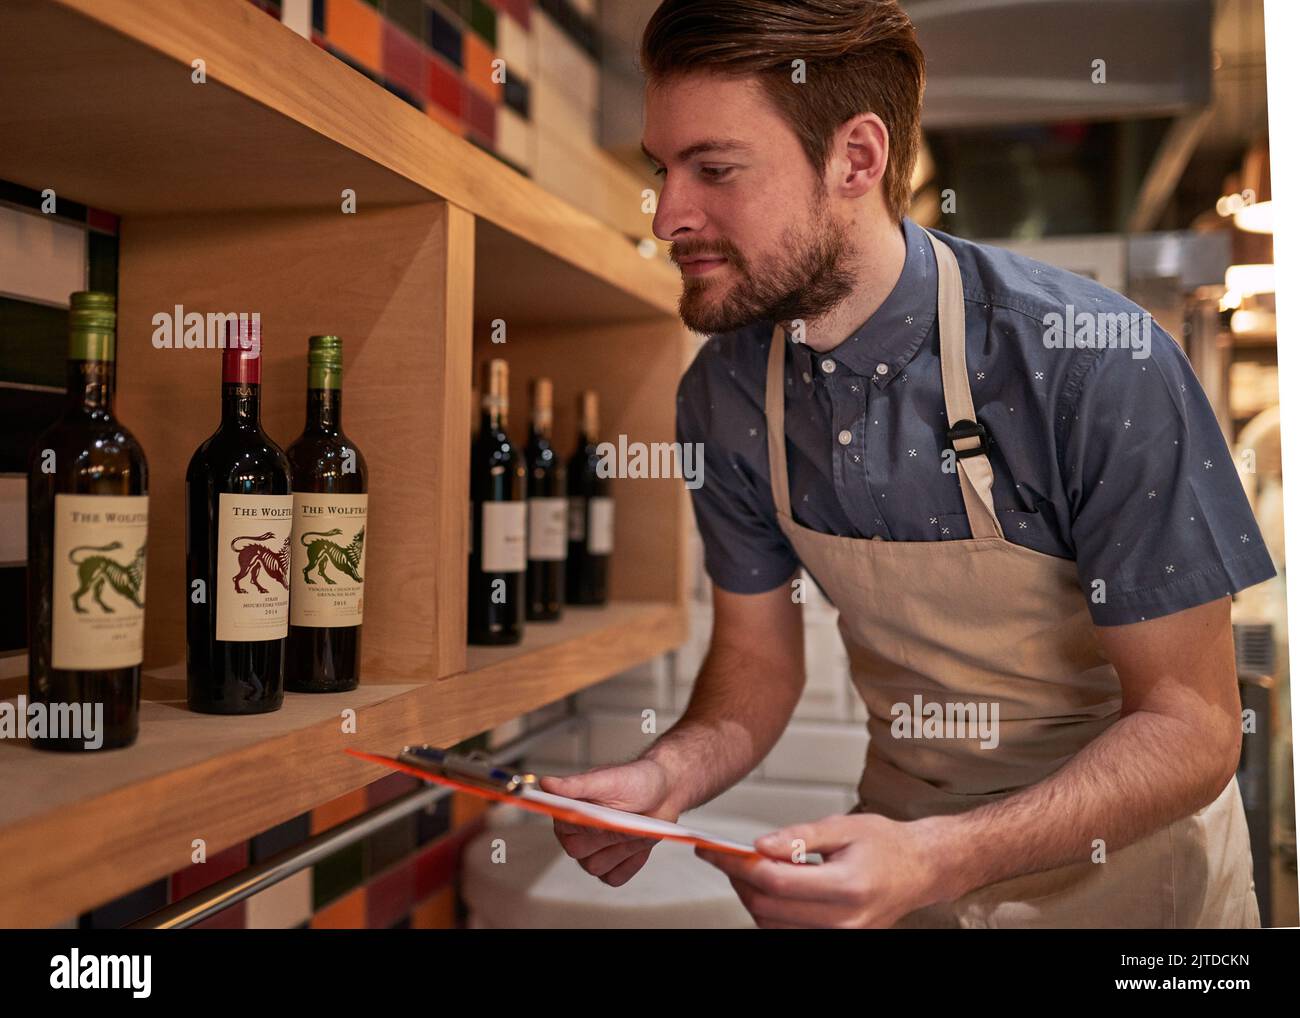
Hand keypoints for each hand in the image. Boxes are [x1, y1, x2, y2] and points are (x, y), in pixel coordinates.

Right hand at [541, 758, 680, 886]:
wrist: (663, 791)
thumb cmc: (635, 780)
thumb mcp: (607, 779)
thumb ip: (576, 785)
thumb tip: (546, 783)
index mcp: (568, 811)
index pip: (564, 829)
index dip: (587, 825)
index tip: (604, 815)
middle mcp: (576, 834)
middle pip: (579, 853)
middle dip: (608, 836)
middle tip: (627, 818)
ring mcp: (593, 853)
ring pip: (597, 868)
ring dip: (621, 849)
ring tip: (635, 826)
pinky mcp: (611, 866)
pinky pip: (614, 877)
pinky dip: (630, 862)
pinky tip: (639, 841)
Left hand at [695, 812, 947, 927]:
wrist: (920, 869)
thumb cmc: (887, 845)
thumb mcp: (843, 826)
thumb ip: (799, 836)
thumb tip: (760, 845)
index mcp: (848, 885)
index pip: (776, 881)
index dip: (738, 865)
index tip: (715, 850)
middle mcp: (845, 920)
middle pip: (769, 908)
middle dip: (739, 881)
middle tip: (728, 856)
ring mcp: (842, 936)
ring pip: (773, 926)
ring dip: (751, 898)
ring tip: (750, 869)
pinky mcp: (838, 941)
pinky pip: (788, 933)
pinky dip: (770, 912)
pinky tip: (771, 888)